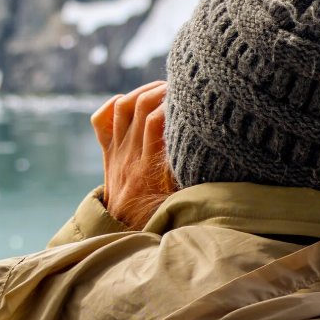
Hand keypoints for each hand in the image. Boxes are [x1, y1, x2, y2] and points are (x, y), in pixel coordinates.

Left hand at [91, 80, 178, 227]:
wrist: (125, 231)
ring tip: (163, 88)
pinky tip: (131, 101)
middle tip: (181, 88)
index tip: (191, 99)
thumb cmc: (160, 216)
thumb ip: (192, 177)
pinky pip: (102, 120)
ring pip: (123, 107)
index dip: (172, 104)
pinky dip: (114, 104)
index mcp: (149, 168)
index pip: (156, 121)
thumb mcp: (182, 200)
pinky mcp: (109, 152)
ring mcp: (116, 152)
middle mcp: (129, 155)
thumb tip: (217, 158)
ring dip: (142, 91)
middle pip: (140, 106)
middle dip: (161, 91)